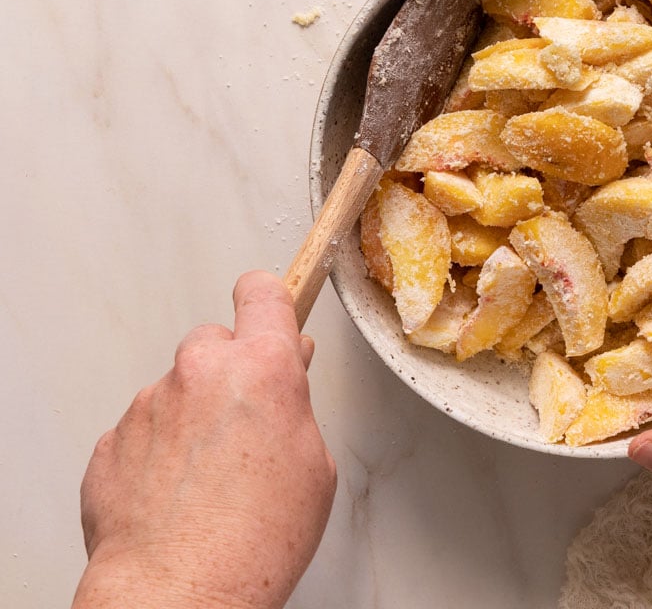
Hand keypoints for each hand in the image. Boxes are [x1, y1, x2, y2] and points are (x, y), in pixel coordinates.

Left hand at [74, 271, 336, 608]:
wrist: (180, 589)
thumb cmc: (253, 538)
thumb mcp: (316, 465)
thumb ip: (294, 408)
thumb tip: (282, 389)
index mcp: (260, 369)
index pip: (262, 294)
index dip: (269, 302)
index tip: (269, 310)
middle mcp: (199, 373)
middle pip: (215, 342)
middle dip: (230, 372)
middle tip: (246, 423)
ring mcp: (149, 406)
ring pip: (176, 389)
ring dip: (192, 417)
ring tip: (212, 478)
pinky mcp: (112, 441)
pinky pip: (142, 431)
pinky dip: (158, 453)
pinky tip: (178, 495)